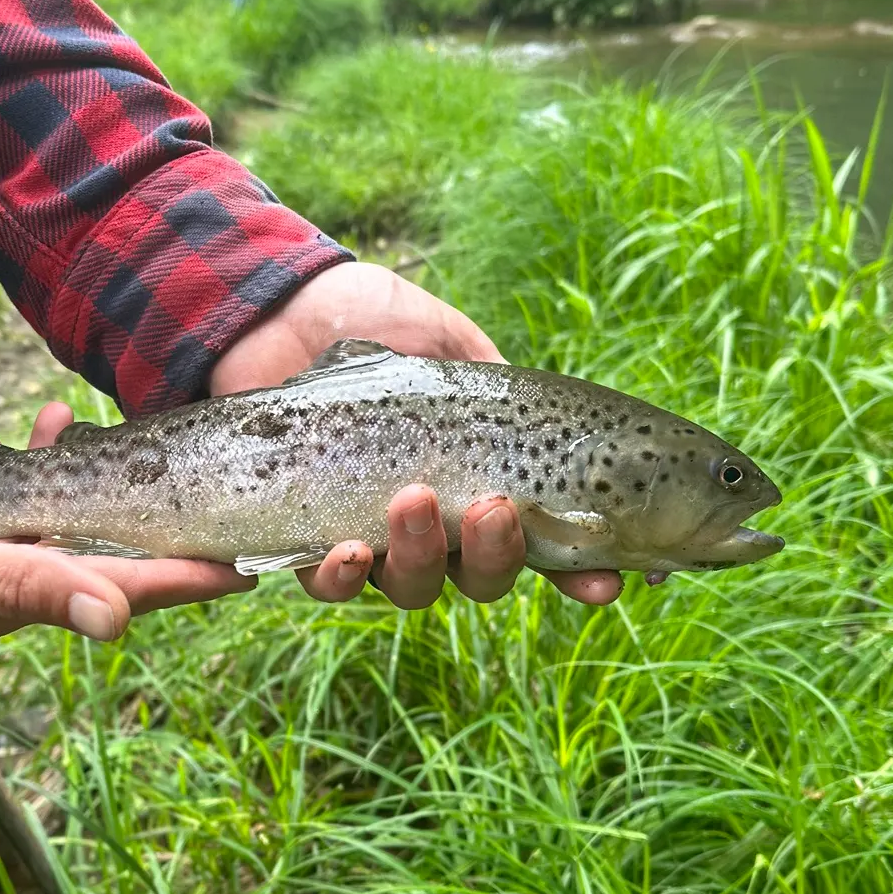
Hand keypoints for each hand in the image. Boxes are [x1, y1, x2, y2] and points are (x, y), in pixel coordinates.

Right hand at [0, 407, 251, 670]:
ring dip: (112, 488)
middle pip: (122, 559)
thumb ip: (28, 585)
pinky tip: (46, 425)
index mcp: (30, 600)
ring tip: (142, 436)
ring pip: (75, 527)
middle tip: (226, 482)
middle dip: (175, 527)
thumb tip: (121, 616)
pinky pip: (19, 503)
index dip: (204, 573)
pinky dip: (43, 467)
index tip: (268, 556)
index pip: (140, 587)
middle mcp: (21, 586)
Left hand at [210, 262, 623, 608]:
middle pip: (480, 578)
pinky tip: (348, 551)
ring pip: (411, 587)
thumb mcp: (454, 345)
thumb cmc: (376, 320)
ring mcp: (372, 535)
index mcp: (479, 481)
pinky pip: (327, 583)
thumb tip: (564, 431)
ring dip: (422, 559)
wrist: (285, 306)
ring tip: (414, 502)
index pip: (540, 545)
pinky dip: (340, 577)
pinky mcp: (306, 536)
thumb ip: (502, 384)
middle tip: (493, 508)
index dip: (577, 575)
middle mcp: (434, 523)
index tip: (607, 586)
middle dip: (496, 556)